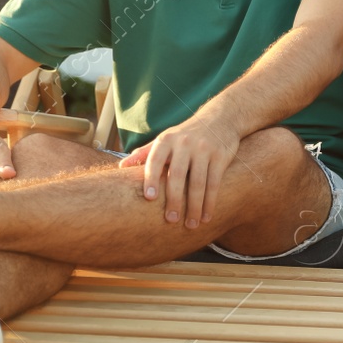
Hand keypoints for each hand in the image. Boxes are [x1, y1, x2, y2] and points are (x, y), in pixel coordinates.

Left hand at [119, 111, 240, 229]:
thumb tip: (121, 167)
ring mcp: (204, 149)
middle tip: (171, 220)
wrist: (221, 117)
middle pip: (177, 175)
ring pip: (198, 182)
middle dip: (175, 200)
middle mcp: (184, 143)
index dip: (151, 179)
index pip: (155, 160)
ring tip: (191, 224)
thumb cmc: (187, 134)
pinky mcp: (220, 156)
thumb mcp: (166, 138)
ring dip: (195, 206)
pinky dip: (210, 202)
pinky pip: (214, 182)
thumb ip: (145, 153)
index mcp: (166, 140)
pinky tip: (207, 216)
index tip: (149, 198)